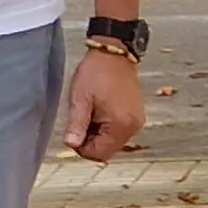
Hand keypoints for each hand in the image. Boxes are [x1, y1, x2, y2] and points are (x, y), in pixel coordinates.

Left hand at [63, 46, 144, 161]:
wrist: (113, 53)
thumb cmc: (97, 72)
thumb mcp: (80, 99)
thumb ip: (76, 124)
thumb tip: (71, 145)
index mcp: (120, 124)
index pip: (99, 153)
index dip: (82, 147)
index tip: (74, 132)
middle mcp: (133, 126)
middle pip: (107, 150)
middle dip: (91, 140)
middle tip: (81, 119)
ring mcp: (136, 120)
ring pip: (112, 141)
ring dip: (98, 133)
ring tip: (91, 111)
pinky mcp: (136, 115)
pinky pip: (118, 131)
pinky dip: (107, 126)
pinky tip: (99, 110)